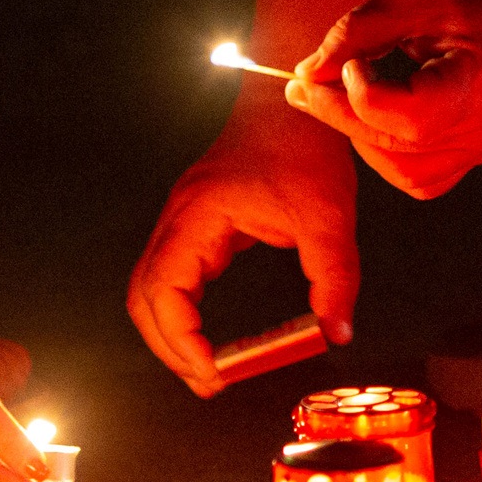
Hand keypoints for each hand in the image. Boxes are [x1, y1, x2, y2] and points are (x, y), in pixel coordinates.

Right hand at [125, 96, 360, 396]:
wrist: (293, 99)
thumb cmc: (304, 147)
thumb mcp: (328, 216)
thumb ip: (334, 277)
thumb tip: (337, 333)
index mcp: (199, 214)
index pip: (164, 290)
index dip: (181, 339)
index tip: (213, 372)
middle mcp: (180, 218)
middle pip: (144, 297)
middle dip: (170, 346)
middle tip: (209, 382)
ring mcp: (184, 219)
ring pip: (153, 287)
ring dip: (173, 331)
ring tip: (209, 368)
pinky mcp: (198, 222)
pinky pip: (175, 275)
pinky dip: (185, 310)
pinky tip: (213, 335)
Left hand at [285, 0, 481, 198]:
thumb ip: (356, 33)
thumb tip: (306, 73)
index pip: (411, 117)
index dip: (363, 96)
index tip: (348, 62)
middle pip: (399, 146)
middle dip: (340, 116)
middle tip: (304, 83)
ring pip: (404, 172)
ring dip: (361, 137)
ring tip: (340, 96)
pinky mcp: (475, 152)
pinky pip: (419, 176)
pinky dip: (386, 151)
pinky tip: (371, 116)